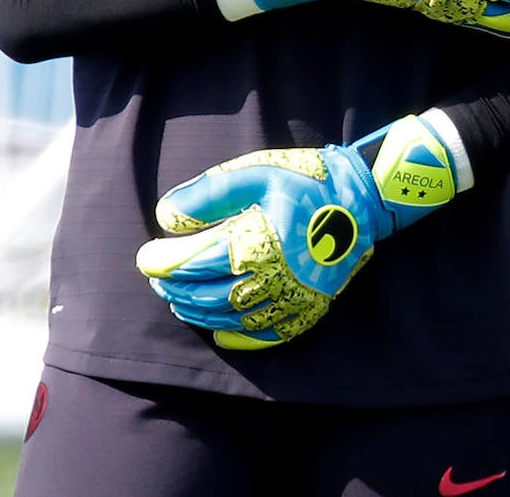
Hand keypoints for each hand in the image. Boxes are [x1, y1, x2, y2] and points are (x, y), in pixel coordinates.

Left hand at [136, 114, 455, 349]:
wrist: (364, 199)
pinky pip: (267, 334)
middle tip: (156, 278)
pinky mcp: (309, 309)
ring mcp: (293, 298)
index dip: (165, 262)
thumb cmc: (306, 179)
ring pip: (232, 317)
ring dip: (198, 311)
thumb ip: (208, 194)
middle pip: (208, 294)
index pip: (196, 261)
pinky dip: (238, 337)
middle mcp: (272, 277)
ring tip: (178, 300)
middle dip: (176, 288)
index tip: (146, 257)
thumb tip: (166, 217)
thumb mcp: (255, 171)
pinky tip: (218, 331)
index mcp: (256, 241)